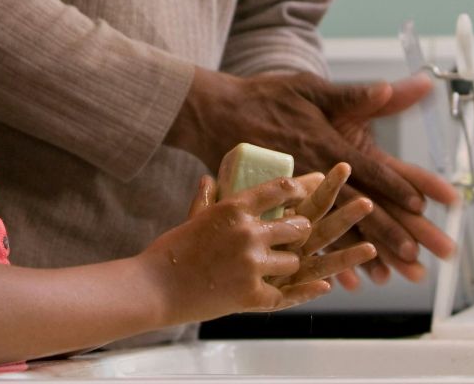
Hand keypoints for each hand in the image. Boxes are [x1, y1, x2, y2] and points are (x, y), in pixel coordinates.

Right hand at [141, 175, 321, 324]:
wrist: (154, 288)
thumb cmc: (170, 252)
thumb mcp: (192, 218)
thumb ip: (206, 198)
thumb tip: (209, 178)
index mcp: (234, 208)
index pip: (280, 189)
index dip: (299, 190)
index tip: (304, 193)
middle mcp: (248, 232)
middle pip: (297, 226)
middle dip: (300, 231)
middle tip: (298, 235)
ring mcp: (251, 264)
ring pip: (293, 261)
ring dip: (288, 264)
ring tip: (280, 266)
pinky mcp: (251, 294)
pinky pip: (287, 294)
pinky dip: (302, 293)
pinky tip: (320, 287)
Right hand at [167, 69, 457, 285]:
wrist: (214, 114)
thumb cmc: (264, 97)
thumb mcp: (309, 87)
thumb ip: (352, 95)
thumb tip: (389, 88)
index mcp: (323, 144)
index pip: (367, 170)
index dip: (394, 187)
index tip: (419, 205)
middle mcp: (310, 174)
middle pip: (355, 208)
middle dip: (387, 232)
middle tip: (413, 254)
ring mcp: (290, 197)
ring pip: (332, 231)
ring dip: (360, 255)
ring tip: (387, 276)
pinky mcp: (273, 209)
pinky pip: (301, 240)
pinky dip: (320, 259)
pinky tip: (338, 281)